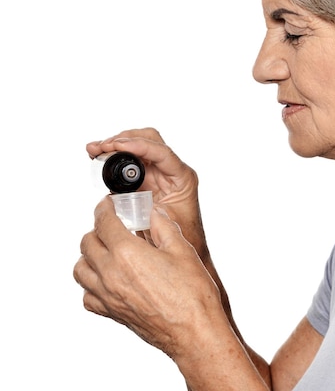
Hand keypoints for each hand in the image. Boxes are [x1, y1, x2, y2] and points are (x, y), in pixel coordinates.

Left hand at [73, 196, 221, 358]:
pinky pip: (87, 297)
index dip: (104, 209)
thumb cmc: (192, 295)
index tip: (108, 205)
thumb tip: (155, 214)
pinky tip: (107, 280)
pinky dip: (91, 285)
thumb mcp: (182, 250)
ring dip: (89, 256)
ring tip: (105, 251)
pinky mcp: (112, 314)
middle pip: (87, 243)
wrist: (194, 333)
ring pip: (80, 269)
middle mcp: (111, 274)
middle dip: (97, 229)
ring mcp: (108, 296)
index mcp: (127, 253)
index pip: (103, 222)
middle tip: (111, 226)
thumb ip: (164, 227)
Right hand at [87, 128, 206, 255]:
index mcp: (182, 177)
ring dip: (115, 145)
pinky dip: (113, 157)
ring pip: (137, 147)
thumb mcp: (165, 224)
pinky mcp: (146, 179)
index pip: (161, 152)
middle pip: (148, 140)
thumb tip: (118, 199)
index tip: (116, 146)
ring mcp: (158, 173)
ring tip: (94, 150)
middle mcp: (171, 170)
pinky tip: (98, 157)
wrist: (184, 251)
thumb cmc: (182, 239)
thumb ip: (145, 210)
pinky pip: (129, 162)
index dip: (138, 146)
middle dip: (124, 139)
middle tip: (102, 147)